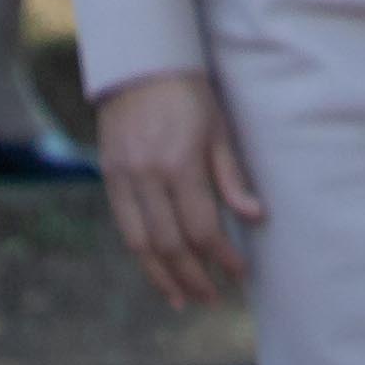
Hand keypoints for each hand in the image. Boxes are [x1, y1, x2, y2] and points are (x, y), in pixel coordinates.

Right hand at [92, 70, 263, 308]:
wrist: (139, 65)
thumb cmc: (188, 95)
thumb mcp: (218, 129)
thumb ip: (232, 176)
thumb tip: (255, 217)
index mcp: (179, 163)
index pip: (201, 226)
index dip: (221, 256)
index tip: (239, 272)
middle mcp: (147, 176)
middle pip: (171, 245)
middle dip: (194, 277)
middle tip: (214, 298)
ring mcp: (124, 180)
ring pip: (142, 246)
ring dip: (165, 279)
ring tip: (185, 300)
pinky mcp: (110, 179)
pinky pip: (126, 231)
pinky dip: (144, 258)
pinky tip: (160, 276)